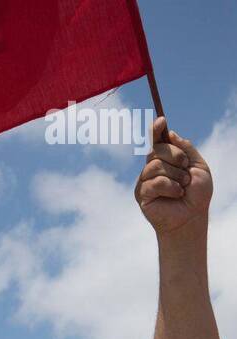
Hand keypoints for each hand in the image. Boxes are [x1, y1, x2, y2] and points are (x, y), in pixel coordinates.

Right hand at [135, 117, 211, 233]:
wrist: (192, 217)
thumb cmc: (197, 194)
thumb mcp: (199, 166)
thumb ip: (186, 148)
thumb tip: (170, 134)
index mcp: (166, 159)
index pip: (157, 140)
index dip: (156, 129)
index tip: (161, 120)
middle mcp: (153, 167)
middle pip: (156, 150)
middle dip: (175, 157)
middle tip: (186, 170)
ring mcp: (145, 180)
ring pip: (155, 165)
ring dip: (174, 174)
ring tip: (183, 186)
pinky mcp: (141, 194)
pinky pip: (154, 182)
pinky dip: (169, 186)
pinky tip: (176, 194)